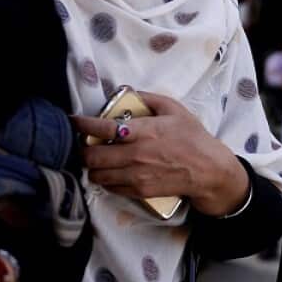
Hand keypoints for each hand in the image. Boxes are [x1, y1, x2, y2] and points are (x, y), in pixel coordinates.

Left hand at [72, 92, 249, 216]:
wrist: (208, 170)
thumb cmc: (192, 137)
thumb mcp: (174, 109)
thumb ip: (148, 98)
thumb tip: (127, 91)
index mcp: (143, 131)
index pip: (102, 129)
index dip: (82, 124)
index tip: (74, 121)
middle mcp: (136, 154)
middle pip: (92, 156)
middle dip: (82, 150)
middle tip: (84, 145)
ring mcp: (137, 175)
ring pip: (97, 175)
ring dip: (92, 167)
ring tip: (96, 160)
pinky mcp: (140, 191)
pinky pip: (110, 187)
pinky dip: (105, 179)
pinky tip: (110, 172)